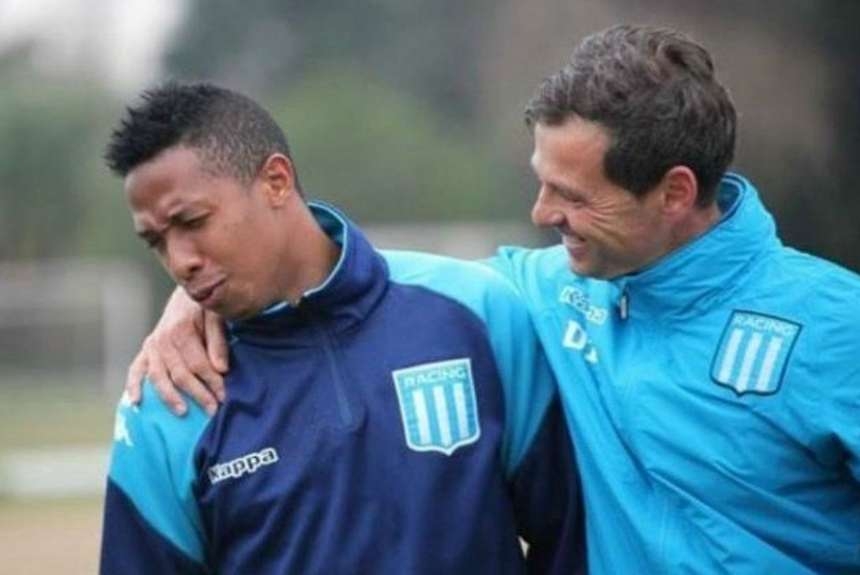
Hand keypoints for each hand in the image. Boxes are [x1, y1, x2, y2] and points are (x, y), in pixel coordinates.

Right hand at [125, 287, 228, 414]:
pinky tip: (136, 403)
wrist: (186, 295)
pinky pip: (135, 370)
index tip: (224, 396)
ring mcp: (151, 346)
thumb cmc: (205, 308)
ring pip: (158, 377)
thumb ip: (218, 342)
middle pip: (180, 374)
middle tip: (212, 410)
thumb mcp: (216, 316)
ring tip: (182, 412)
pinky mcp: (145, 350)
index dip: (212, 382)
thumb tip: (221, 369)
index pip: (198, 364)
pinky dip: (133, 386)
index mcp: (181, 329)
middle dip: (197, 394)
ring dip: (169, 397)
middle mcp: (162, 339)